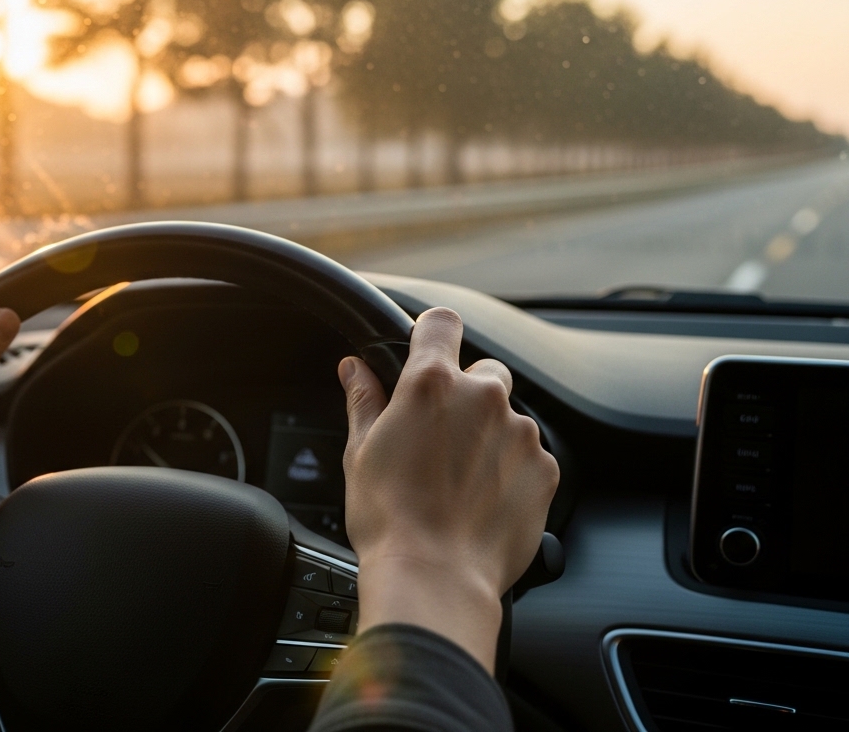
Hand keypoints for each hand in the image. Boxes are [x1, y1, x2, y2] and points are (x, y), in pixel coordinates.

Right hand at [337, 307, 557, 672]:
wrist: (436, 578)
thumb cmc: (390, 520)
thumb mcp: (361, 452)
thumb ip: (364, 400)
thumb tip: (354, 370)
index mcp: (431, 384)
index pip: (441, 323)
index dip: (432, 336)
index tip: (426, 353)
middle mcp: (483, 397)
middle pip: (483, 372)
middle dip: (465, 396)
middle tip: (439, 440)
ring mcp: (520, 433)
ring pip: (507, 417)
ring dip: (488, 437)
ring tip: (459, 482)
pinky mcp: (546, 469)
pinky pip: (529, 455)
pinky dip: (510, 470)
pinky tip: (482, 500)